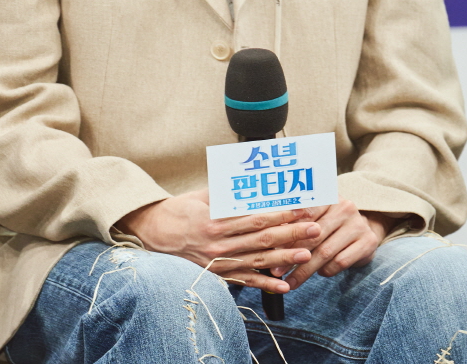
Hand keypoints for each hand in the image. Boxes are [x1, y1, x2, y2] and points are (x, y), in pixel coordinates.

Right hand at [115, 189, 322, 293]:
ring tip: (307, 253)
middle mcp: (218, 243)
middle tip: (314, 228)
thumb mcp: (200, 196)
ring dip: (285, 257)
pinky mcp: (217, 275)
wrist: (152, 235)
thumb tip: (251, 179)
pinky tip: (284, 287)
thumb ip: (226, 191)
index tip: (301, 208)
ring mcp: (218, 261)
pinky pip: (245, 281)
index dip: (281, 213)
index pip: (255, 216)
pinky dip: (265, 285)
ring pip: (258, 259)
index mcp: (214, 220)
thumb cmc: (177, 212)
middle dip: (291, 233)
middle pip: (262, 238)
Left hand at [276, 203, 396, 289]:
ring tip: (292, 281)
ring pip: (326, 252)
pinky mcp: (368, 242)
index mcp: (326, 197)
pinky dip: (327, 270)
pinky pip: (341, 261)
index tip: (269, 249)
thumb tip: (266, 238)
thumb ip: (293, 223)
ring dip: (305, 270)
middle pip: (313, 236)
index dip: (285, 233)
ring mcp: (358, 225)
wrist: (363, 228)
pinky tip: (319, 273)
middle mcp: (344, 207)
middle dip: (292, 256)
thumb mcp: (313, 217)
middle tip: (276, 271)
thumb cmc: (328, 223)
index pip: (303, 215)